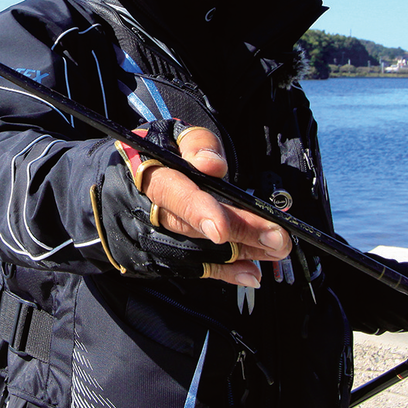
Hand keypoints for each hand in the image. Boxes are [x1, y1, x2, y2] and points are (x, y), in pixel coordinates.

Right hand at [138, 127, 291, 287]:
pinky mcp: (166, 254)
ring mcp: (155, 236)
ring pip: (199, 249)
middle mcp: (148, 209)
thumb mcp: (172, 134)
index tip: (221, 229)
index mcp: (148, 174)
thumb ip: (196, 144)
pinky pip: (197, 266)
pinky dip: (226, 271)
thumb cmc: (159, 152)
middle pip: (193, 225)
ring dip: (241, 252)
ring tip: (276, 249)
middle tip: (277, 237)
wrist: (130, 177)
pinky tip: (252, 273)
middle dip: (237, 232)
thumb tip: (212, 166)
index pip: (172, 193)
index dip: (197, 210)